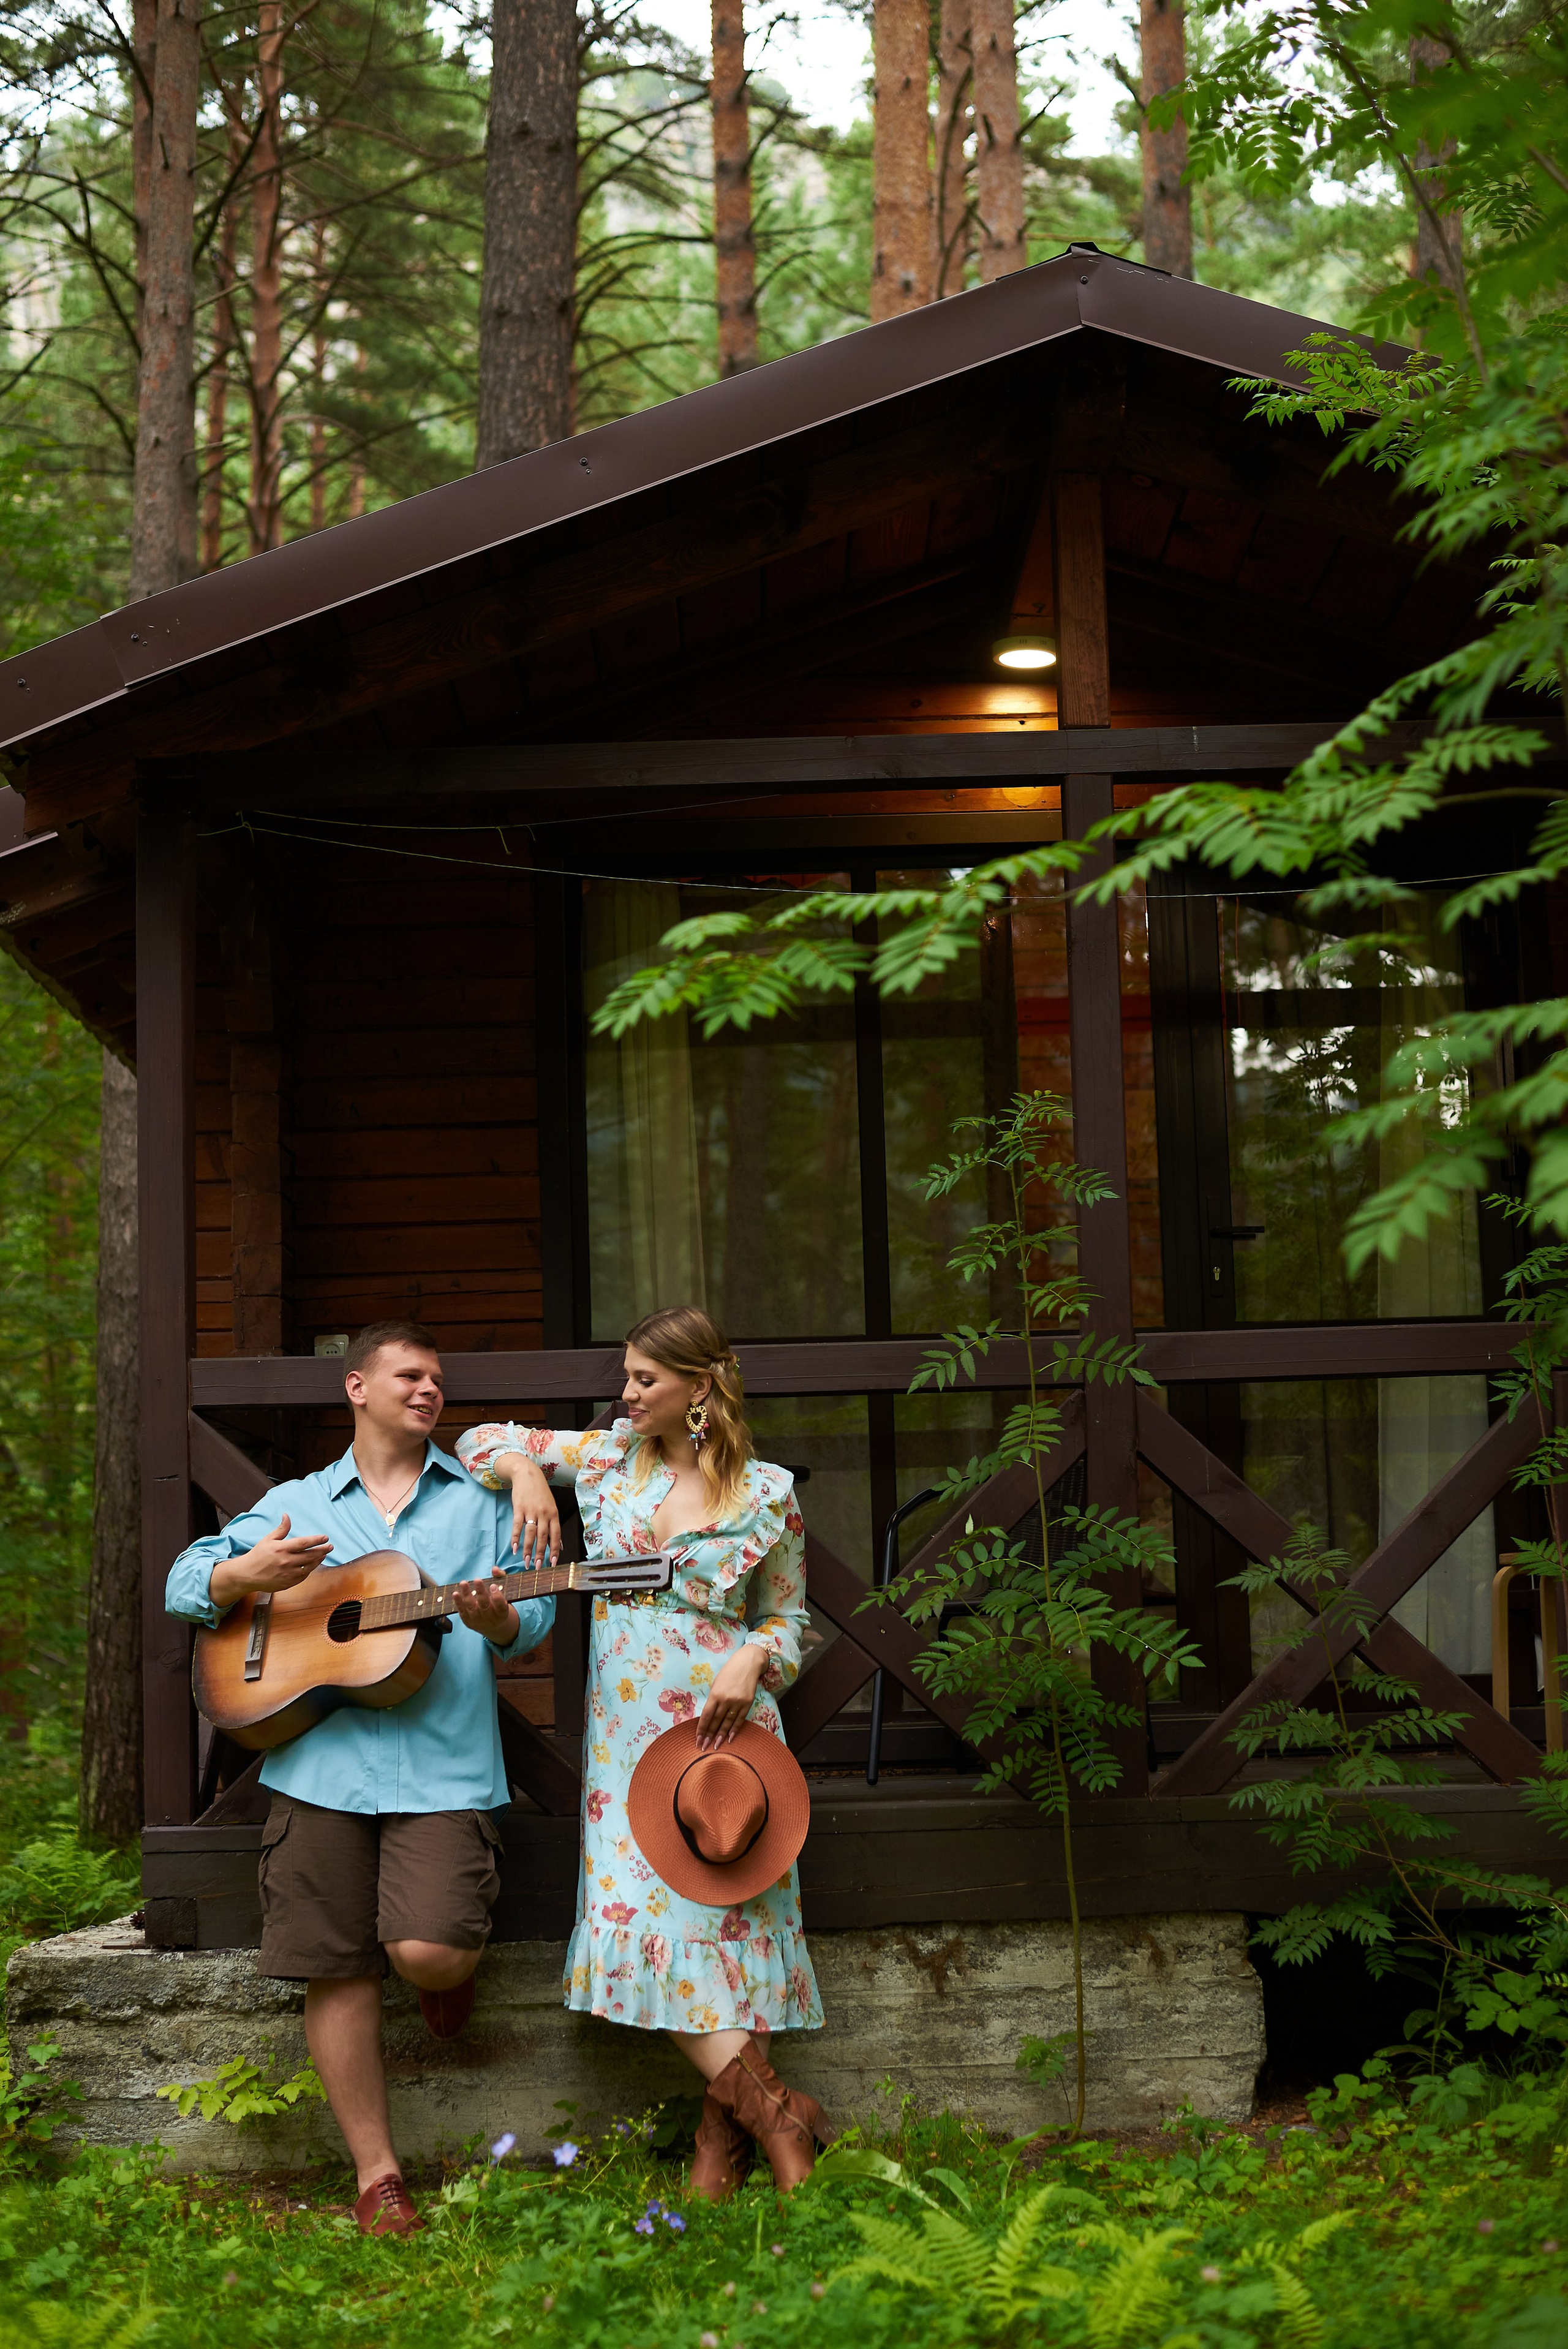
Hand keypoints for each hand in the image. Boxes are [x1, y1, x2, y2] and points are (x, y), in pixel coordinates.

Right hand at [209, 1516, 331, 1608]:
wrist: (247, 1575)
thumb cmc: (257, 1555)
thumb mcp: (268, 1539)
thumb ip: (281, 1529)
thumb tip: (287, 1516)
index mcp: (281, 1549)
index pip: (303, 1543)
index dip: (316, 1540)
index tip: (325, 1537)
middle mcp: (286, 1562)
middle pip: (310, 1556)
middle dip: (322, 1550)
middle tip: (330, 1546)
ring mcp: (287, 1574)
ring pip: (309, 1567)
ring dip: (318, 1560)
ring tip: (324, 1554)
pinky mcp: (287, 1583)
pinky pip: (303, 1576)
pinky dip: (309, 1570)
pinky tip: (312, 1564)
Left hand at [453, 1566, 519, 1647]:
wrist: (493, 1625)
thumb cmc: (498, 1603)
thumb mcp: (504, 1592)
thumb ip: (501, 1578)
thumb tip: (494, 1569)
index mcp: (502, 1613)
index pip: (500, 1606)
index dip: (497, 1597)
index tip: (493, 1585)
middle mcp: (491, 1619)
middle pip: (485, 1605)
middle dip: (481, 1592)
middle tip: (477, 1580)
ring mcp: (478, 1621)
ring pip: (472, 1608)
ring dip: (467, 1595)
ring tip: (463, 1583)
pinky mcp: (468, 1623)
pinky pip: (462, 1612)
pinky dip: (458, 1603)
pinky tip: (455, 1593)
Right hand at [496, 1452, 560, 1568]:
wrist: (528, 1475)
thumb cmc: (541, 1493)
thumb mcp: (551, 1508)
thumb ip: (554, 1526)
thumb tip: (559, 1545)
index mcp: (554, 1514)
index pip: (556, 1535)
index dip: (554, 1551)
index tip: (552, 1564)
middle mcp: (544, 1513)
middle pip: (543, 1537)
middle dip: (541, 1554)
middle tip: (538, 1567)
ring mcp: (531, 1510)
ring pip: (530, 1534)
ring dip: (527, 1550)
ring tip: (526, 1562)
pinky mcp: (519, 1508)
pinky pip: (517, 1526)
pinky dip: (515, 1538)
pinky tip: (514, 1548)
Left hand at [695, 1644, 767, 1749]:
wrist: (748, 1663)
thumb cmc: (729, 1672)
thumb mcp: (716, 1683)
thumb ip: (713, 1699)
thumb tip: (709, 1716)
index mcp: (715, 1694)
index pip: (706, 1716)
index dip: (701, 1729)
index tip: (698, 1739)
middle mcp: (726, 1699)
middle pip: (716, 1721)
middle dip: (709, 1735)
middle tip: (704, 1747)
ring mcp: (737, 1702)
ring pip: (727, 1723)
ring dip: (721, 1735)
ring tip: (716, 1746)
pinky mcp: (747, 1703)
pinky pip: (740, 1720)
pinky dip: (734, 1730)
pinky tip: (730, 1738)